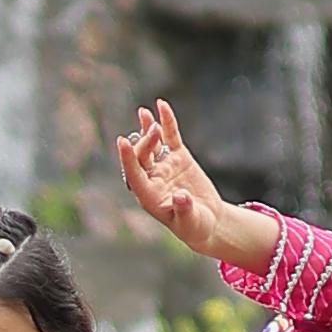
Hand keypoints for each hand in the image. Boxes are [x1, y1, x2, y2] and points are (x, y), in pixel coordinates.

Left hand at [115, 101, 274, 267]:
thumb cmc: (196, 227)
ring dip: (147, 129)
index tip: (122, 141)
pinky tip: (161, 105)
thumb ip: (184, 209)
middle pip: (142, 156)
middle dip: (146, 142)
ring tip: (145, 114)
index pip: (134, 175)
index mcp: (149, 196)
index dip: (128, 159)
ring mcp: (164, 166)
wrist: (209, 221)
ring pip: (152, 144)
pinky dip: (167, 122)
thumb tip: (181, 197)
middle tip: (155, 132)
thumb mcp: (191, 222)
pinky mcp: (178, 158)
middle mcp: (152, 179)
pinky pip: (171, 137)